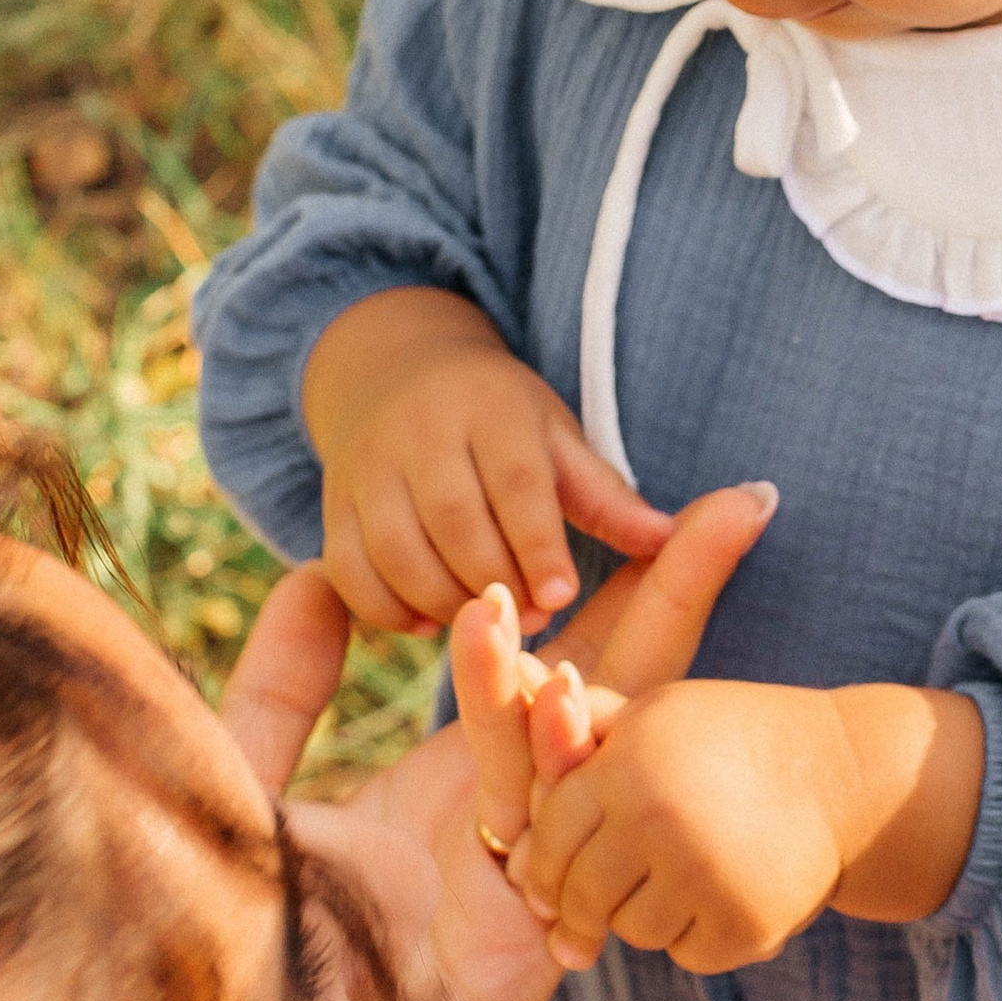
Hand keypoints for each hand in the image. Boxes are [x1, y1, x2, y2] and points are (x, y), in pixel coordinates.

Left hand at [217, 482, 777, 1000]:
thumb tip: (312, 577)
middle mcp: (509, 823)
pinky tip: (568, 685)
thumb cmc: (217, 927)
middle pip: (610, 690)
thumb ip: (282, 684)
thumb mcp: (246, 772)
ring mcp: (534, 879)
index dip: (601, 593)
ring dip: (638, 647)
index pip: (547, 671)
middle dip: (669, 598)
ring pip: (604, 746)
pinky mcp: (535, 944)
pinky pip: (568, 833)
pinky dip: (570, 756)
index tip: (643, 508)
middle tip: (738, 507)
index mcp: (456, 786)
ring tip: (668, 542)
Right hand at [302, 284, 675, 632]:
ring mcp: (367, 467)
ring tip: (488, 627)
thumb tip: (666, 538)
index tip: (563, 596)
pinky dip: (387, 609)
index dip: (538, 544)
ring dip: (443, 600)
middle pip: (453, 520)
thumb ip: (605, 496)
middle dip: (495, 581)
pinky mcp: (335, 505)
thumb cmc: (500, 420)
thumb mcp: (556, 439)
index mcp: (489, 407)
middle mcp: (420, 431)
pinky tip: (429, 624)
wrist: (394, 374)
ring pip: (396, 550)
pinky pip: (350, 570)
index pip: (515, 481)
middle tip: (533, 622)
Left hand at [519, 677, 987, 977]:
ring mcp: (704, 876)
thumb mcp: (657, 714)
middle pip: (581, 894)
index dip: (546, 858)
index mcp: (627, 763)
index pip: (548, 836)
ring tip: (676, 876)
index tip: (554, 867)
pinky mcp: (743, 924)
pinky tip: (718, 893)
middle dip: (582, 901)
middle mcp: (660, 818)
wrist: (843, 777)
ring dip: (641, 915)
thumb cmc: (729, 738)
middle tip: (603, 890)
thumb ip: (580, 715)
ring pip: (631, 930)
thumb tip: (516, 675)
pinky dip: (693, 934)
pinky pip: (684, 952)